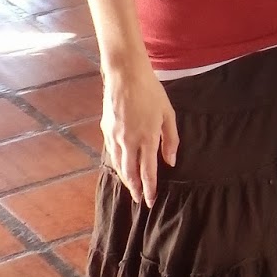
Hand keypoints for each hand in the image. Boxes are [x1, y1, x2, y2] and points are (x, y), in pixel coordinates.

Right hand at [101, 63, 179, 207]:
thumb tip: (170, 161)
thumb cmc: (151, 92)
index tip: (150, 201)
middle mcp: (129, 141)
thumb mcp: (168, 114)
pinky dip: (117, 164)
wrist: (125, 75)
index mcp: (147, 138)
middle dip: (134, 188)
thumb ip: (170, 139)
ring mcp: (115, 136)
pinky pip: (111, 153)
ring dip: (125, 178)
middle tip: (138, 200)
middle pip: (130, 172)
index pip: (148, 171)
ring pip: (118, 164)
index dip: (149, 189)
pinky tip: (121, 166)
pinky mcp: (106, 129)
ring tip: (130, 187)